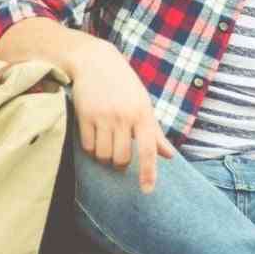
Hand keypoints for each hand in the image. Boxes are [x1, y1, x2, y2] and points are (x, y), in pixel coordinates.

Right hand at [69, 41, 174, 193]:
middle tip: (120, 160)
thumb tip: (170, 156)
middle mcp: (125, 117)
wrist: (96, 62)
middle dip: (120, 165)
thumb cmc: (125, 86)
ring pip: (103, 155)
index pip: (148, 149)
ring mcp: (103, 117)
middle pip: (121, 158)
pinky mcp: (84, 117)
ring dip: (105, 158)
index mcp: (144, 114)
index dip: (149, 172)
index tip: (147, 191)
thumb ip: (155, 133)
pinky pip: (87, 147)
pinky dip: (91, 149)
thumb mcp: (144, 105)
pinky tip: (95, 138)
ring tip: (107, 146)